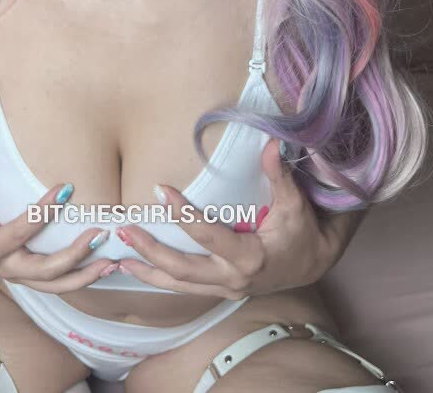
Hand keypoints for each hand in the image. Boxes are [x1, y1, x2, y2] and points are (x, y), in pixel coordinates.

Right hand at [0, 136, 118, 293]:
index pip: (19, 231)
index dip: (43, 212)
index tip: (66, 189)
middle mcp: (6, 268)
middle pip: (43, 270)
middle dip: (74, 255)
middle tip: (98, 233)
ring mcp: (20, 276)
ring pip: (55, 286)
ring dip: (85, 275)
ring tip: (110, 262)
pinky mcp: (30, 277)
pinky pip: (57, 284)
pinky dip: (81, 278)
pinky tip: (104, 267)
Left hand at [113, 138, 343, 298]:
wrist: (314, 264)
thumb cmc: (303, 232)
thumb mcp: (295, 204)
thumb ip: (279, 175)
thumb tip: (271, 143)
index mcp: (248, 257)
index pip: (207, 235)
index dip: (182, 214)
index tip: (160, 190)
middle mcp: (232, 279)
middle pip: (182, 270)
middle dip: (151, 250)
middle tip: (125, 230)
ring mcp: (224, 289)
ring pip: (178, 286)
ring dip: (147, 271)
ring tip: (119, 257)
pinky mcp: (219, 290)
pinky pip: (184, 288)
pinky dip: (160, 279)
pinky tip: (139, 268)